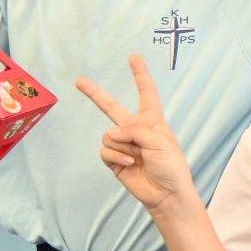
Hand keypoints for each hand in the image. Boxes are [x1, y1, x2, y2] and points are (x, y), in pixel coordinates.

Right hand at [76, 55, 194, 213]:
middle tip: (79, 81)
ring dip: (122, 145)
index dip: (140, 75)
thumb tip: (111, 133)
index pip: (146, 92)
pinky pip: (105, 149)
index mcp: (152, 120)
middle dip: (95, 94)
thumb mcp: (159, 139)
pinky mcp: (114, 160)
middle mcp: (136, 129)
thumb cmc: (170, 166)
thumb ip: (134, 129)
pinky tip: (129, 163)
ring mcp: (123, 144)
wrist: (166, 193)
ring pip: (109, 134)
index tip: (134, 57)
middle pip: (111, 107)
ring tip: (138, 156)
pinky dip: (116, 156)